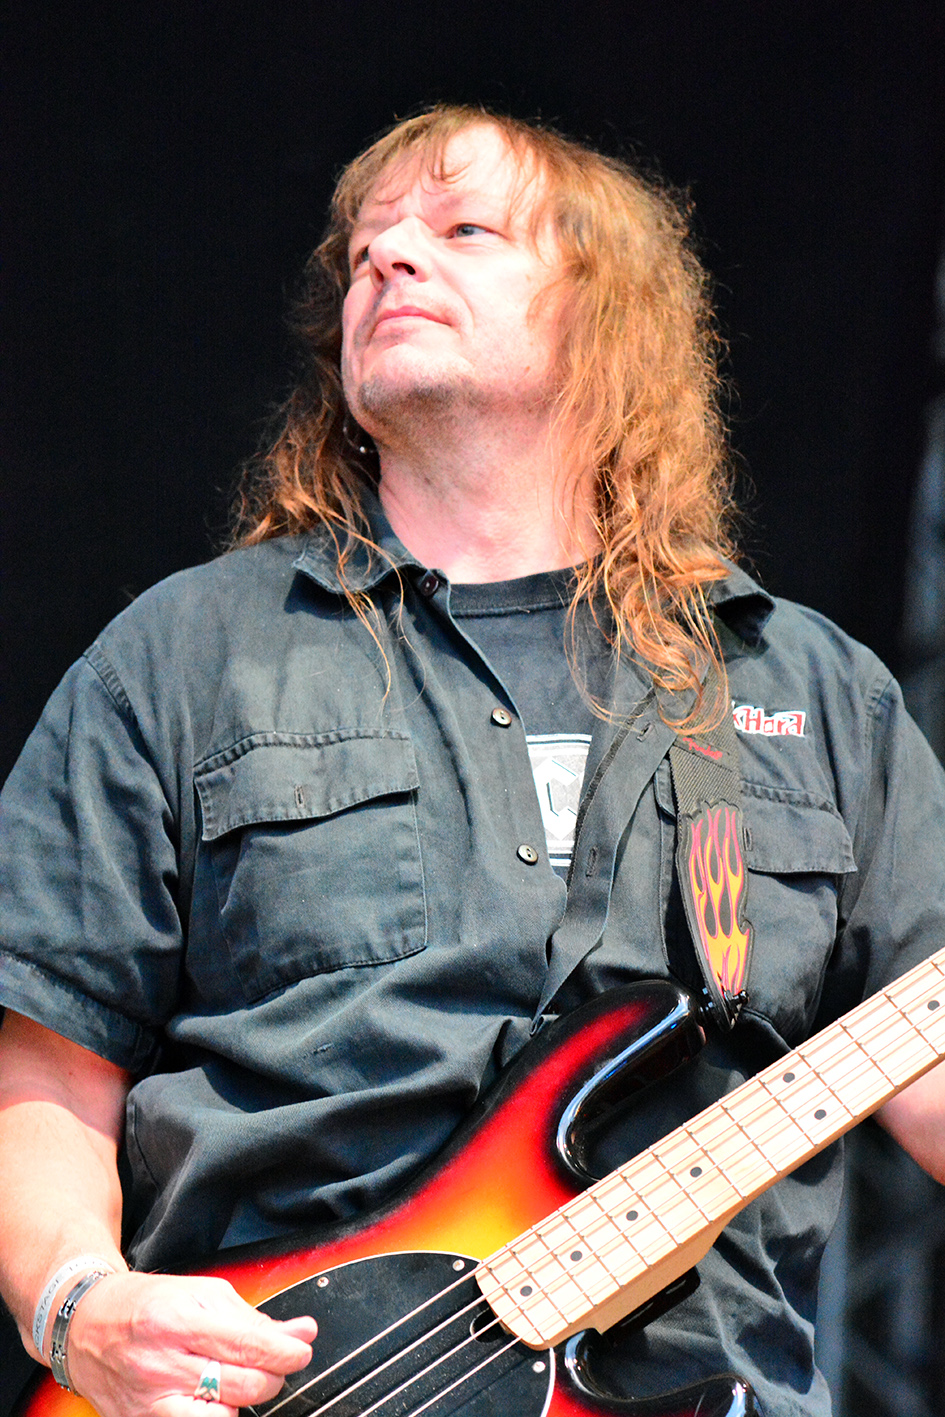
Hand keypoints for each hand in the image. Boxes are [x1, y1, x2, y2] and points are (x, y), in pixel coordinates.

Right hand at [63, 1270, 316, 1416]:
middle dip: (272, 1375)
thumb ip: (252, 1317)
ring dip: (244, 1401)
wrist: (87, 1325)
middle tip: (272, 1362)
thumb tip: (299, 1333)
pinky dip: (215, 1415)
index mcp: (179, 1319)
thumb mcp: (202, 1293)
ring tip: (238, 1379)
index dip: (286, 1352)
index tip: (301, 1349)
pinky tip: (212, 1398)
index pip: (250, 1345)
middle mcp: (162, 1364)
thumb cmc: (146, 1304)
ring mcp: (150, 1402)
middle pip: (244, 1386)